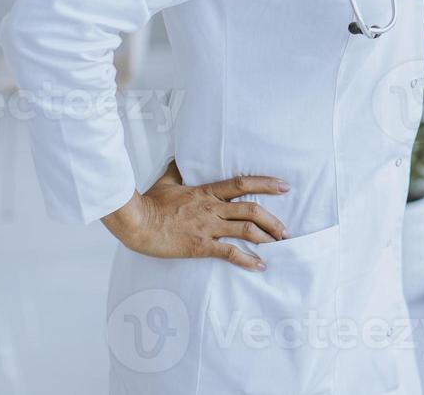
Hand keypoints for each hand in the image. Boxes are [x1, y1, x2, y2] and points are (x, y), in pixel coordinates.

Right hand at [101, 169, 290, 270]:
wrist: (136, 222)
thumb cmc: (149, 203)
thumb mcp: (166, 181)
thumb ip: (177, 170)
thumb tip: (180, 157)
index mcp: (206, 192)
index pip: (242, 184)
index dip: (266, 184)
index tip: (284, 186)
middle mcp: (212, 208)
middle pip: (251, 210)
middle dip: (272, 220)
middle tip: (287, 229)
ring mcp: (207, 227)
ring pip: (246, 229)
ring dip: (266, 237)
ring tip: (280, 245)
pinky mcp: (200, 245)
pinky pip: (229, 252)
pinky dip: (247, 260)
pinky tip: (260, 265)